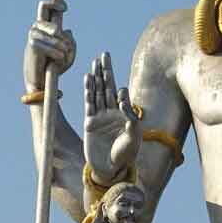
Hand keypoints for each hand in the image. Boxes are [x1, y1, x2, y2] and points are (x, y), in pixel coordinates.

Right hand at [23, 1, 75, 89]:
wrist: (43, 80)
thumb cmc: (56, 65)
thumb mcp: (69, 52)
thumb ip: (71, 41)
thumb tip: (67, 31)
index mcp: (46, 25)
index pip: (45, 7)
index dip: (54, 3)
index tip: (65, 9)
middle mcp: (38, 27)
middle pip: (50, 17)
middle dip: (63, 34)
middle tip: (65, 47)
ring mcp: (33, 35)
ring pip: (56, 32)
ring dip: (64, 47)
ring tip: (63, 57)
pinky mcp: (32, 45)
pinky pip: (52, 46)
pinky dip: (59, 55)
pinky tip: (57, 62)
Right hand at [84, 53, 140, 183]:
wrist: (111, 168)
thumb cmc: (126, 154)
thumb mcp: (134, 135)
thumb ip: (130, 116)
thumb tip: (121, 97)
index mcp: (124, 114)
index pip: (121, 94)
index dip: (119, 88)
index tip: (119, 87)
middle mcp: (112, 112)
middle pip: (107, 86)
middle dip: (106, 70)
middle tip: (104, 54)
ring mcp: (100, 116)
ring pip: (97, 92)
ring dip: (95, 78)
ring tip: (94, 62)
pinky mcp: (89, 123)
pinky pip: (88, 104)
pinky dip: (88, 92)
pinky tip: (87, 79)